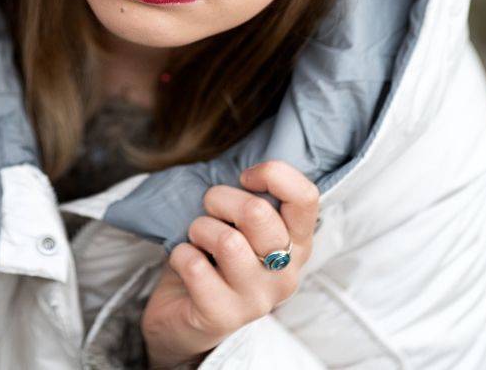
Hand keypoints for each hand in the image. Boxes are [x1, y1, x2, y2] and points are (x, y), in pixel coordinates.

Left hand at [140, 160, 318, 368]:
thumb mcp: (241, 226)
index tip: (245, 177)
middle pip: (257, 213)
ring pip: (226, 241)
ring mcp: (257, 299)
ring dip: (199, 229)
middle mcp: (285, 274)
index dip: (273, 173)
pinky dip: (180, 254)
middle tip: (209, 209)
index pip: (305, 197)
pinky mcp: (223, 316)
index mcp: (297, 245)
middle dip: (220, 198)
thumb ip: (253, 200)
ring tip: (197, 239)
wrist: (186, 318)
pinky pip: (194, 265)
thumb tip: (246, 168)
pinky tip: (185, 263)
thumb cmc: (215, 259)